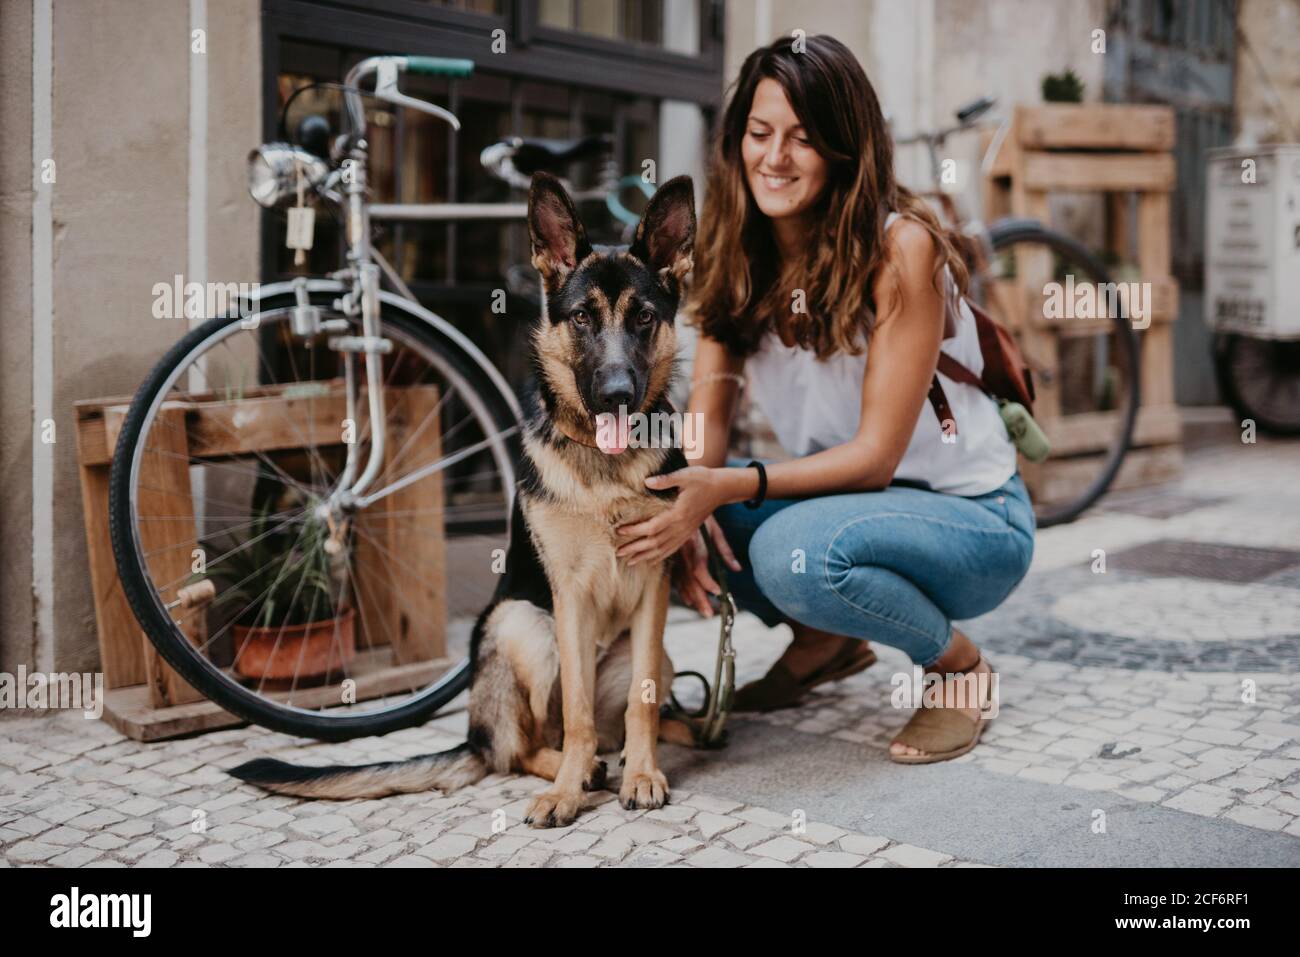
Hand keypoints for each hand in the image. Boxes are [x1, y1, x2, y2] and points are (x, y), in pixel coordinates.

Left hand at [615, 466, 737, 567]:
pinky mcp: (688, 532)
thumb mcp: (685, 475)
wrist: (721, 488)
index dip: (635, 531)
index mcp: (678, 513)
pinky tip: (650, 561)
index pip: (653, 527)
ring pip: (663, 549)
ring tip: (630, 562)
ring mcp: (685, 531)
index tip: (619, 532)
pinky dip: (660, 556)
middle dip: (636, 549)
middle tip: (618, 553)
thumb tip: (647, 482)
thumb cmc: (702, 479)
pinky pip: (673, 548)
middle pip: (655, 543)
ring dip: (645, 556)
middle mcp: (681, 527)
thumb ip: (665, 480)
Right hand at [671, 518, 741, 617]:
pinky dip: (682, 590)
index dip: (708, 582)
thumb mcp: (715, 529)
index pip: (699, 568)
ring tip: (703, 610)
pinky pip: (675, 577)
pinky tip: (689, 600)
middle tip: (710, 613)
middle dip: (700, 598)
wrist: (678, 501)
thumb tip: (737, 569)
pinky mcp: (669, 557)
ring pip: (681, 581)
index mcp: (693, 543)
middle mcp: (681, 552)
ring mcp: (673, 555)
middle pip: (689, 580)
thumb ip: (725, 550)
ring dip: (692, 597)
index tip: (718, 592)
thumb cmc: (701, 515)